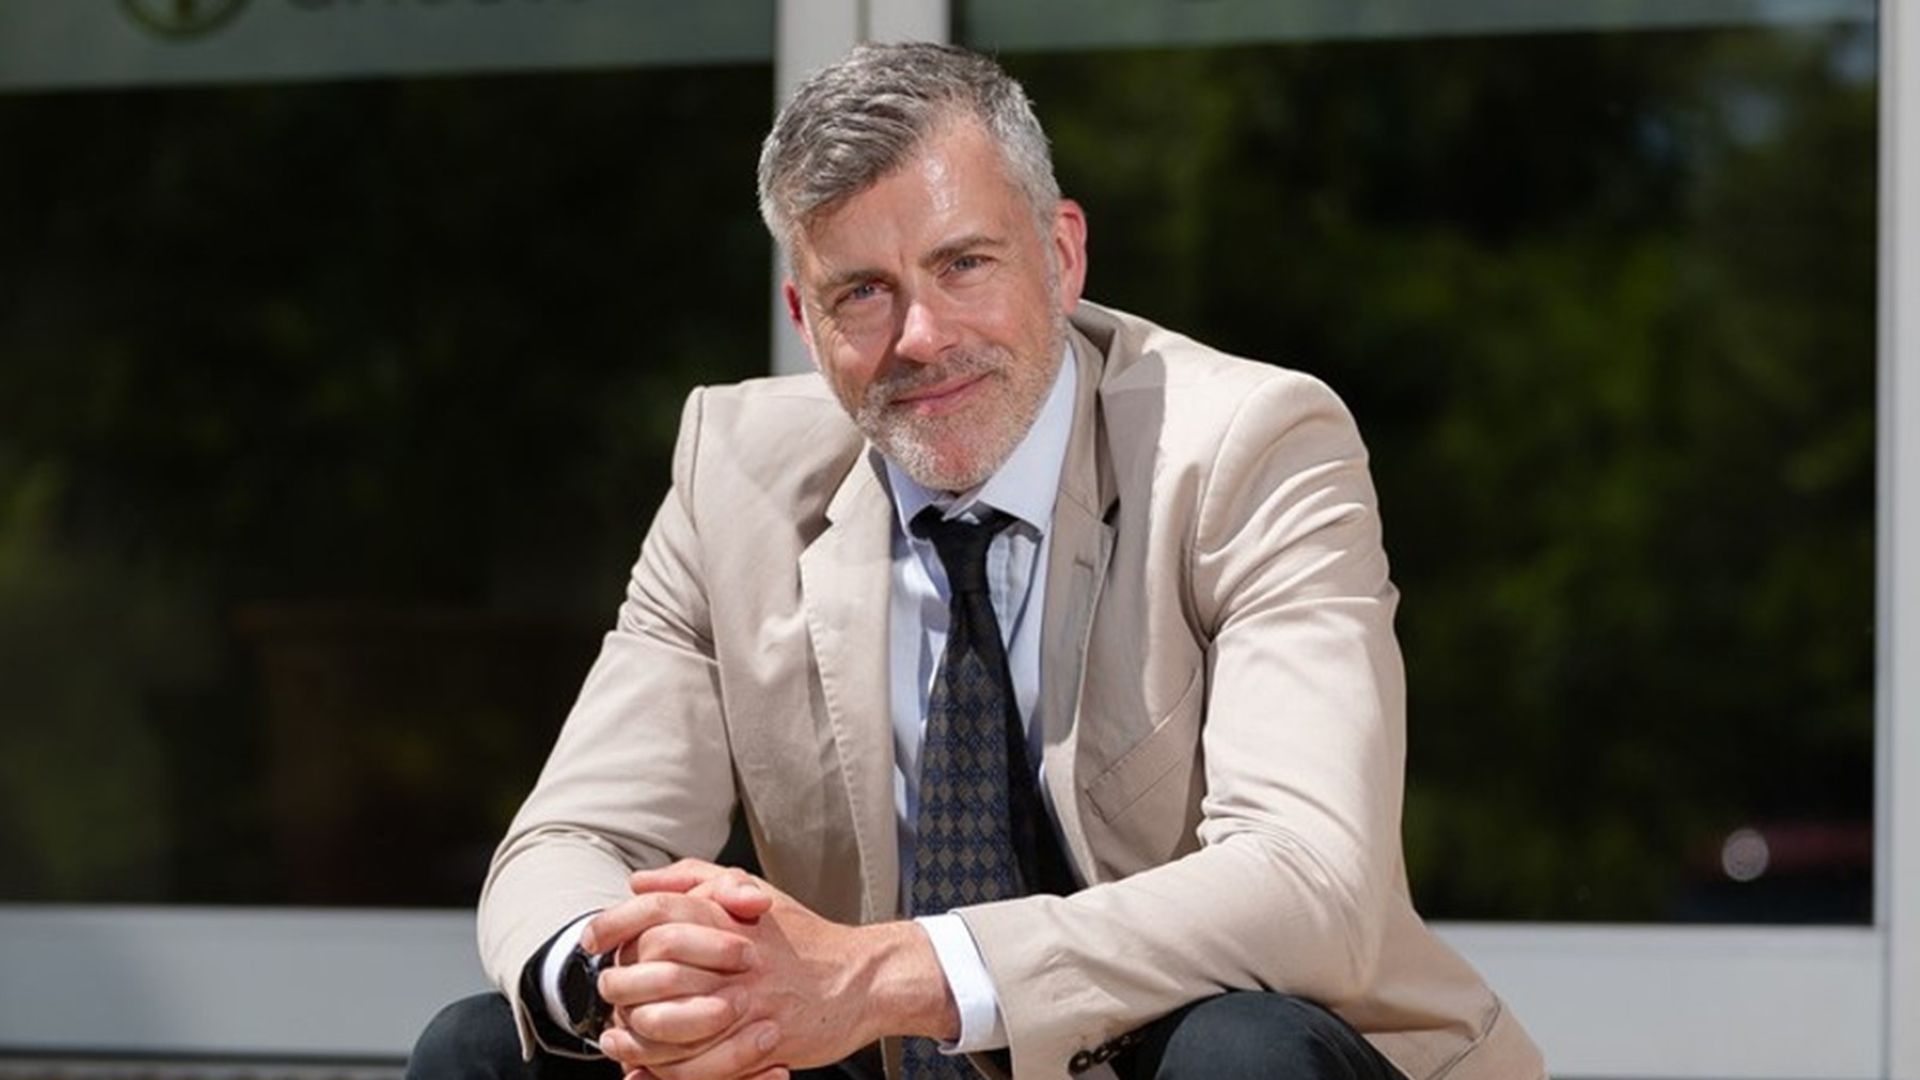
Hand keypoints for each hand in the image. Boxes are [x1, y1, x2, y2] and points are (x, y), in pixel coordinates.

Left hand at [590, 860, 958, 1079]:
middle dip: (618, 983)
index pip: (659, 910)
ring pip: (669, 1023)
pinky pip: (699, 1062)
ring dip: (634, 1034)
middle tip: (605, 992)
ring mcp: (749, 999)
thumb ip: (696, 880)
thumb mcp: (754, 892)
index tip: (591, 939)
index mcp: (730, 915)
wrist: (862, 978)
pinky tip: (650, 1065)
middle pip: (654, 968)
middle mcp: (735, 955)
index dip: (616, 922)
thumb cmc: (803, 937)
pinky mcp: (762, 1039)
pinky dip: (667, 1068)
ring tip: (616, 1037)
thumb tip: (639, 882)